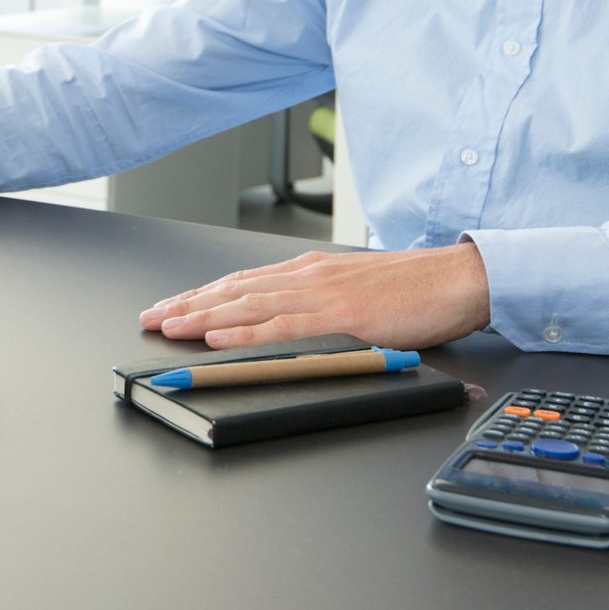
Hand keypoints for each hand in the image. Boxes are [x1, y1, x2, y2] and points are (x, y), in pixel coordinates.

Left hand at [137, 242, 491, 350]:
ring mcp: (322, 295)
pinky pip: (282, 326)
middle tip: (151, 317)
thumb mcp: (357, 289)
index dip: (202, 293)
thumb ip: (322, 301)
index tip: (171, 304)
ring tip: (168, 326)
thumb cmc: (415, 289)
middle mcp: (308, 277)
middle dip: (188, 304)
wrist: (457, 279)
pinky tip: (217, 337)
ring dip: (202, 317)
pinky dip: (244, 332)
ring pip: (248, 306)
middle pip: (235, 290)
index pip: (244, 281)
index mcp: (311, 271)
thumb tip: (292, 320)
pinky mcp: (340, 317)